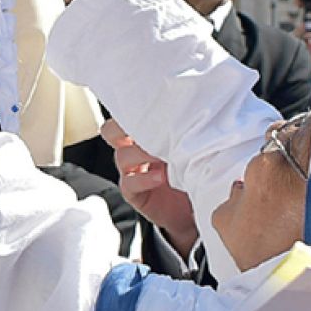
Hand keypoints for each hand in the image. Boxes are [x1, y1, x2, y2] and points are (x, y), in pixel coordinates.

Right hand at [103, 118, 199, 254]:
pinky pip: (129, 183)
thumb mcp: (191, 146)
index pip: (129, 114)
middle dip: (122, 128)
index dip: (134, 108)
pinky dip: (143, 179)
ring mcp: (133, 171)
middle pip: (112, 131)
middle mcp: (136, 149)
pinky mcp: (133, 192)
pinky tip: (160, 177)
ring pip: (122, 155)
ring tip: (162, 157)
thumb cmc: (196, 170)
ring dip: (141, 154)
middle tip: (144, 130)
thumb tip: (189, 114)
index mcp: (148, 132)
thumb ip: (183, 132)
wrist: (198, 204)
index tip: (152, 106)